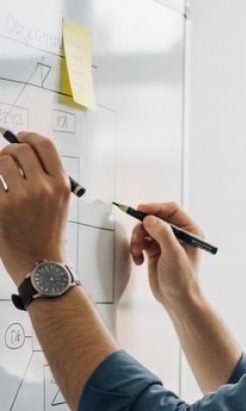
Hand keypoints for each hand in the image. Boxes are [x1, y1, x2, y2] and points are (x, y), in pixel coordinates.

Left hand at [0, 132, 71, 282]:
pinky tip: (0, 192)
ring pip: (1, 161)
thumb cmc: (48, 231)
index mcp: (61, 184)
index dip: (29, 136)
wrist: (39, 261)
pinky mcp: (0, 206)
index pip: (45, 145)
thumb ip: (47, 176)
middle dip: (10, 152)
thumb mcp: (59, 201)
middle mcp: (43, 188)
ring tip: (2, 180)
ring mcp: (21, 197)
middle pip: (20, 150)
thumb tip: (23, 150)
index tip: (20, 137)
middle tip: (7, 161)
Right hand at [128, 201, 203, 309]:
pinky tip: (139, 260)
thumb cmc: (183, 280)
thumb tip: (150, 219)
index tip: (140, 210)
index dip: (155, 208)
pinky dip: (136, 248)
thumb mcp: (174, 254)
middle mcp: (178, 234)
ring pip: (145, 229)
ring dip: (137, 239)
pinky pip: (141, 240)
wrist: (177, 299)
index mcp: (191, 231)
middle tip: (138, 238)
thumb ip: (163, 234)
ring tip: (137, 252)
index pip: (172, 210)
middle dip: (143, 227)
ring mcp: (166, 242)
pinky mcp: (155, 250)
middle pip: (155, 218)